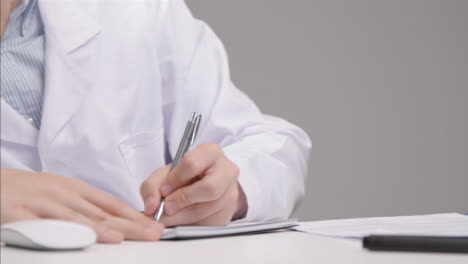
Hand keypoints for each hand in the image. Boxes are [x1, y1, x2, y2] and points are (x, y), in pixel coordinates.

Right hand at [0, 169, 163, 242]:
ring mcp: (43, 203)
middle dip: (130, 224)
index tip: (155, 226)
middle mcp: (65, 194)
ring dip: (101, 228)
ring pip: (77, 217)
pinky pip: (44, 224)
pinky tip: (78, 237)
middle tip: (153, 233)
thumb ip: (87, 207)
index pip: (112, 205)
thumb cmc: (32, 191)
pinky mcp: (20, 213)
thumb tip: (116, 220)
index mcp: (77, 189)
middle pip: (102, 212)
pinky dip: (63, 231)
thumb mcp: (64, 194)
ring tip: (121, 237)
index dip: (136, 216)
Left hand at [140, 143, 246, 225]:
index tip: (164, 190)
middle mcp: (227, 169)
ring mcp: (232, 191)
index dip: (175, 180)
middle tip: (167, 207)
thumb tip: (152, 206)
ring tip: (170, 215)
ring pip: (209, 207)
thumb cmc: (182, 178)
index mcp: (210, 152)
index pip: (193, 163)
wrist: (198, 190)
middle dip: (183, 199)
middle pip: (209, 188)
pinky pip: (211, 220)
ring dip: (184, 215)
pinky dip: (191, 222)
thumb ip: (152, 187)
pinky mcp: (230, 211)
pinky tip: (183, 218)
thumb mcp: (164, 176)